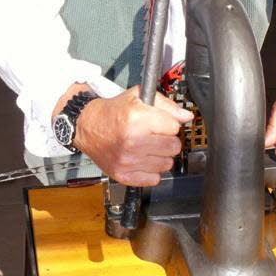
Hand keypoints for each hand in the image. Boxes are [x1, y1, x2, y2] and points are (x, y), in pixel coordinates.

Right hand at [71, 86, 192, 185]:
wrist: (88, 126)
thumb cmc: (114, 111)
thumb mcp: (139, 97)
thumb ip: (166, 105)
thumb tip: (187, 117)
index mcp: (137, 118)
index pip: (174, 127)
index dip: (169, 123)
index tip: (161, 123)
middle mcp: (132, 141)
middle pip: (174, 147)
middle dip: (168, 140)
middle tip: (155, 135)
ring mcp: (128, 161)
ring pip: (167, 164)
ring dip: (161, 155)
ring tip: (148, 147)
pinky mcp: (123, 175)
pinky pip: (154, 179)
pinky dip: (151, 170)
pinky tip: (143, 159)